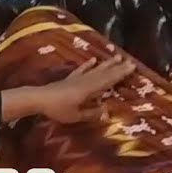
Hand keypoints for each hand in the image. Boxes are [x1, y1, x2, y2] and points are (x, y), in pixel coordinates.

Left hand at [1, 54, 136, 123]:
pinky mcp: (69, 78)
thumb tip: (107, 112)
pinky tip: (93, 60)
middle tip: (129, 60)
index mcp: (89, 89)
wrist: (39, 99)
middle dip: (117, 67)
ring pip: (95, 69)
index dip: (120, 74)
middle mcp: (85, 81)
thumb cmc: (58, 109)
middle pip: (104, 73)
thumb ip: (91, 113)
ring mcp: (77, 78)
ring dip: (106, 64)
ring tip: (116, 57)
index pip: (108, 80)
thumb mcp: (76, 115)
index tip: (132, 67)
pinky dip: (87, 65)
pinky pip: (81, 70)